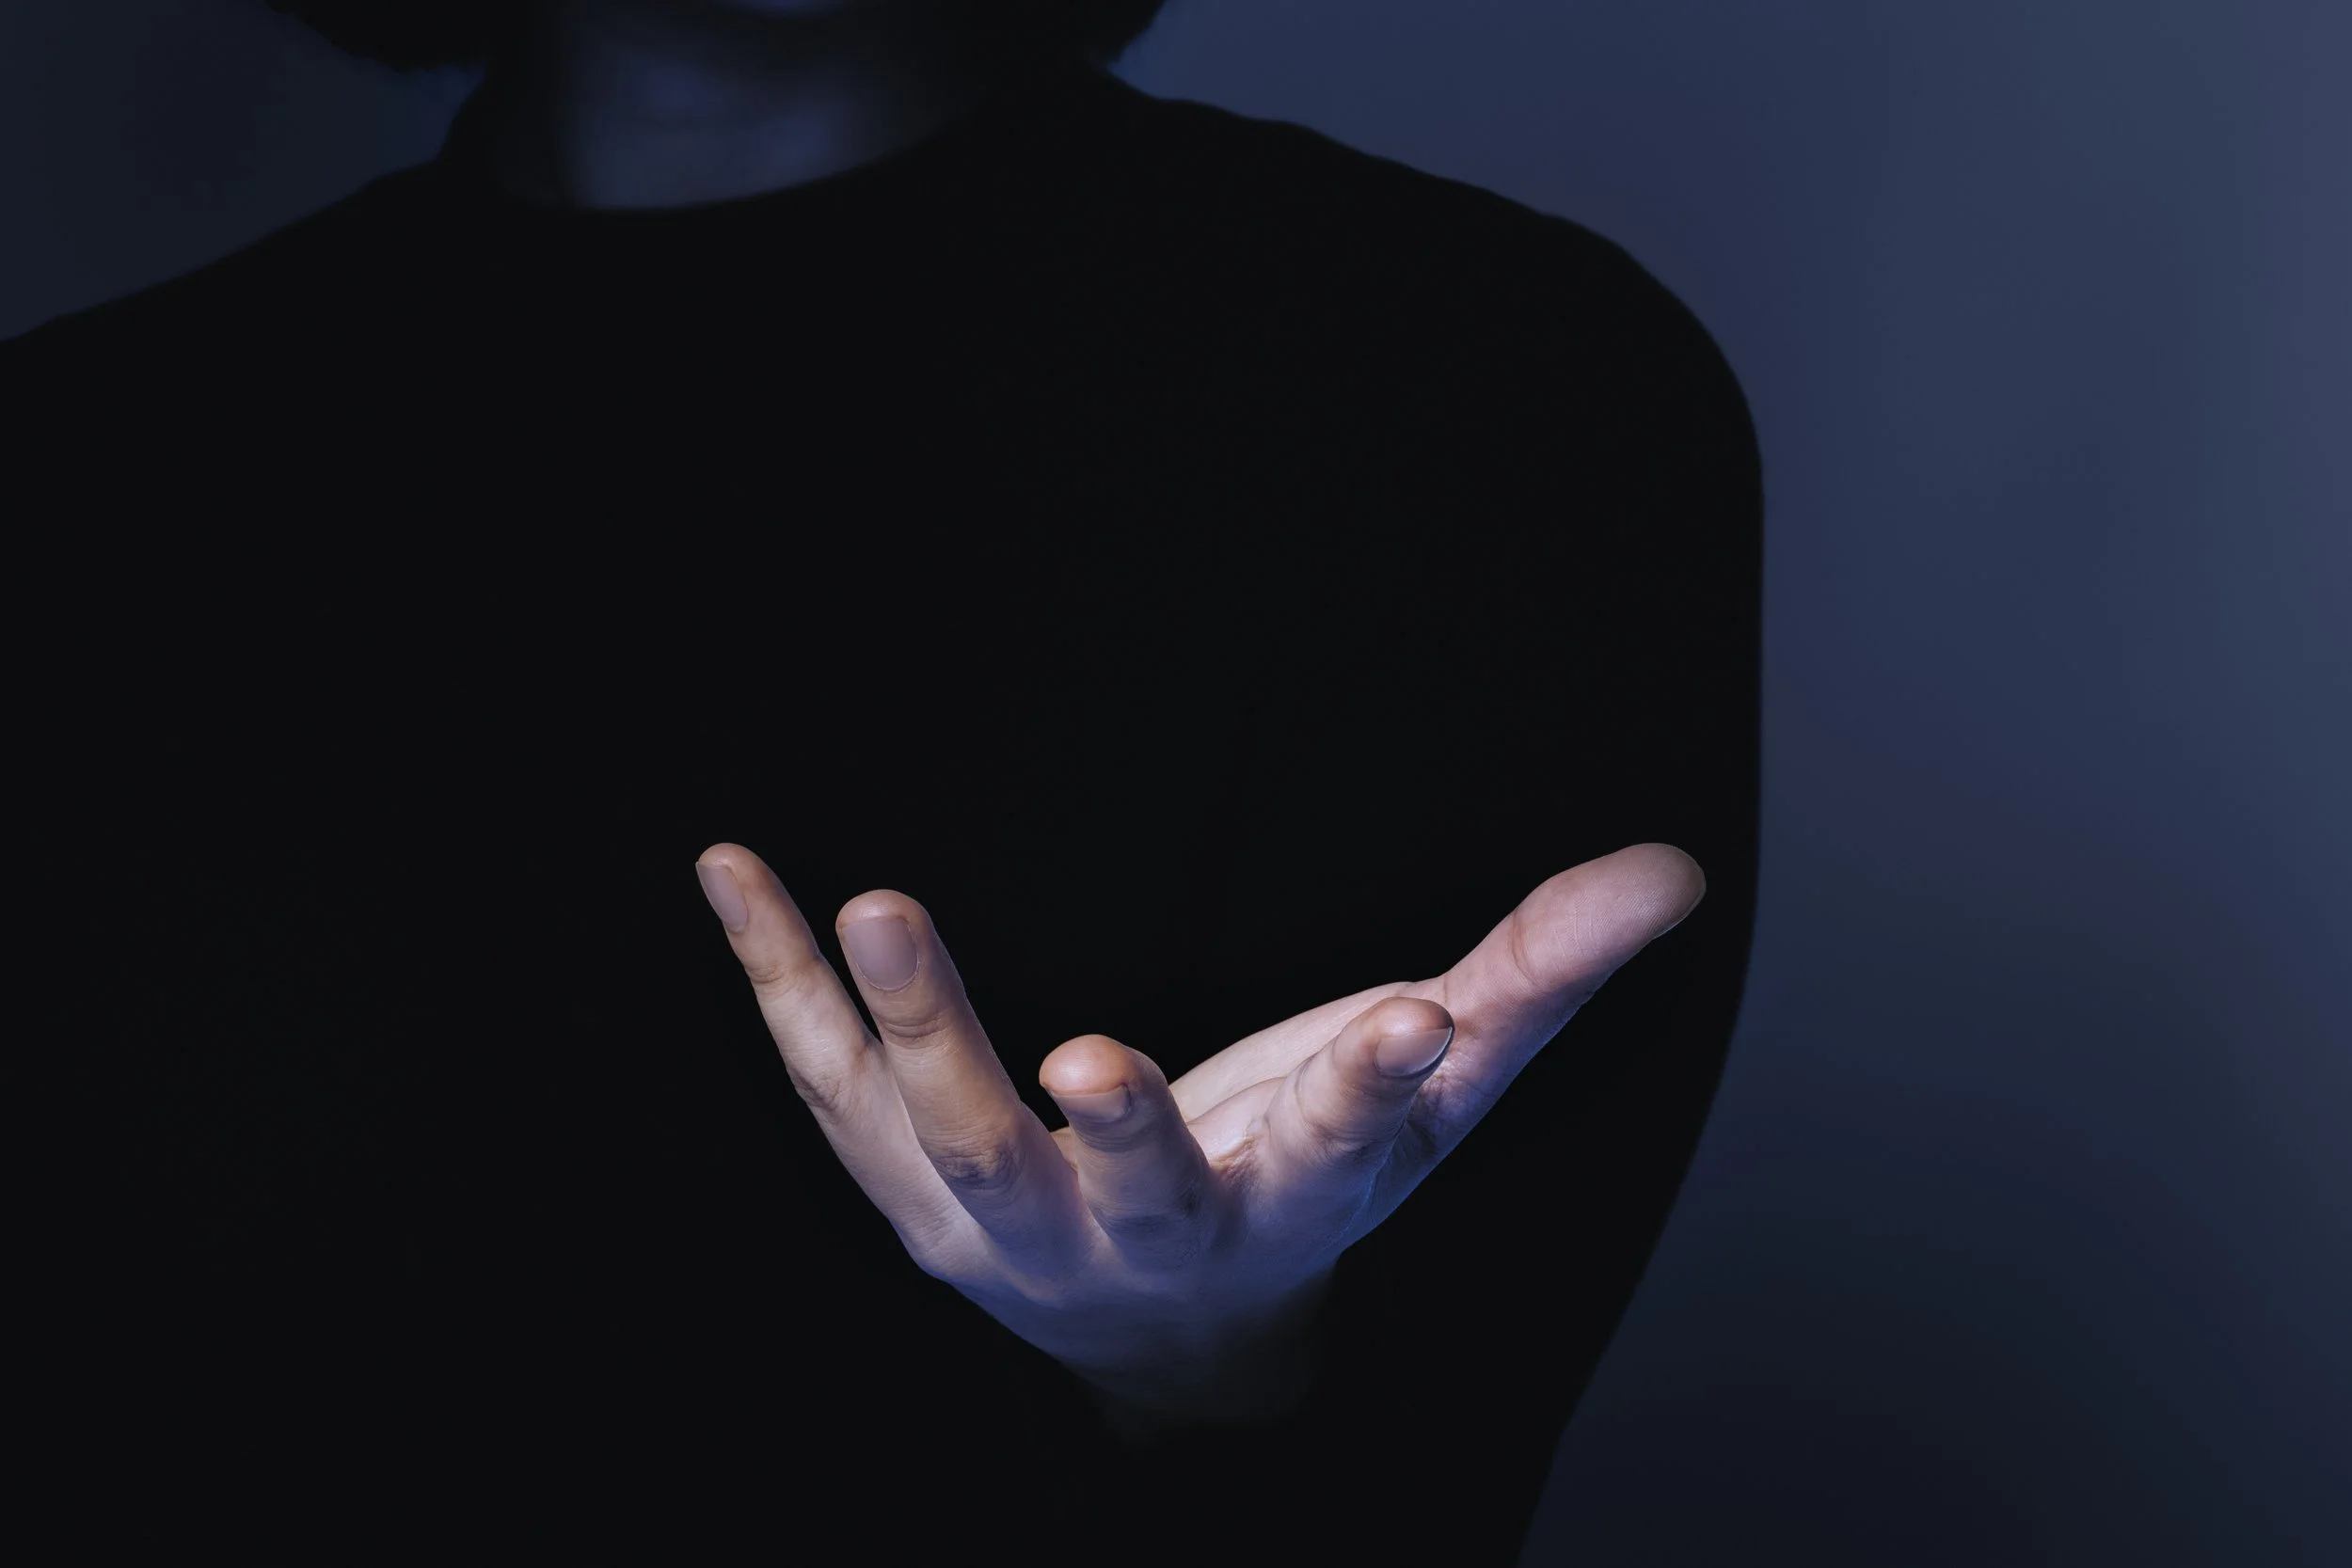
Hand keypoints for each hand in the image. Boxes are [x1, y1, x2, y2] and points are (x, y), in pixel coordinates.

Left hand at [692, 841, 1704, 1427]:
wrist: (1161, 1328)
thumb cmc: (1301, 1178)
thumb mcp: (1428, 1097)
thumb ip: (1535, 980)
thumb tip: (1674, 866)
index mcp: (1288, 1204)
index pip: (1340, 1155)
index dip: (1371, 1098)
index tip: (1413, 1031)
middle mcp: (1137, 1233)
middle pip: (1116, 1189)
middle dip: (1111, 1134)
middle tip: (1092, 1057)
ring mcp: (996, 1216)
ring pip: (945, 1138)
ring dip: (914, 1030)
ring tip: (880, 902)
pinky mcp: (895, 1172)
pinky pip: (820, 1079)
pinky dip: (774, 981)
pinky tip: (729, 866)